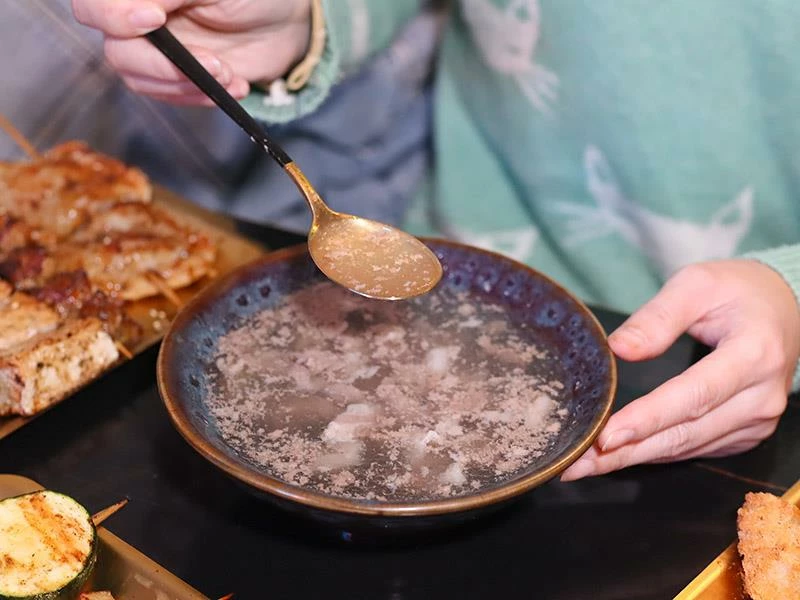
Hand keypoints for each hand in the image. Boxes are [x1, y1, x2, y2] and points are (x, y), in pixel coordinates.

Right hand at [71, 0, 311, 103]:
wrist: (288, 18)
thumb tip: (144, 9)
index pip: (95, 6)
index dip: (115, 17)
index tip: (154, 19)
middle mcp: (137, 16)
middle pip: (117, 51)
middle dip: (165, 66)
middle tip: (213, 64)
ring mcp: (155, 49)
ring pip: (140, 80)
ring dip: (188, 84)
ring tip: (229, 74)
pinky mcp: (177, 76)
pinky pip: (170, 95)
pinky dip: (202, 96)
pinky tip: (234, 85)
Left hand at [562, 259, 799, 480]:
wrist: (782, 308)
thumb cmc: (736, 291)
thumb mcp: (696, 285)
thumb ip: (658, 317)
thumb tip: (620, 349)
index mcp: (753, 354)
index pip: (694, 395)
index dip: (647, 419)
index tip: (606, 436)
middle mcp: (761, 395)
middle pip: (686, 432)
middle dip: (628, 451)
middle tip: (578, 464)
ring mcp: (758, 419)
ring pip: (688, 447)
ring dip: (635, 457)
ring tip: (586, 465)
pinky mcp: (747, 432)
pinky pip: (696, 447)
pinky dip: (656, 452)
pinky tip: (621, 455)